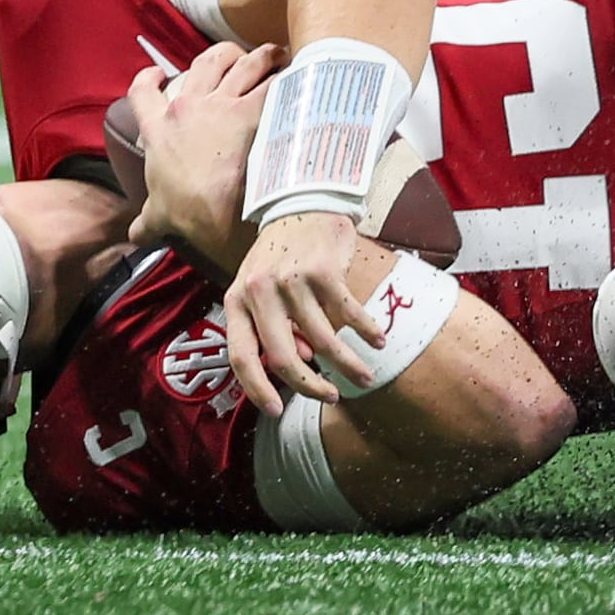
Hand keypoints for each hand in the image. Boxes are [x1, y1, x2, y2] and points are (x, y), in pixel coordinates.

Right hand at [125, 39, 279, 272]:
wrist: (216, 212)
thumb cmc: (185, 211)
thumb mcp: (157, 215)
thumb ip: (146, 219)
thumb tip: (135, 234)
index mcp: (159, 129)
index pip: (142, 94)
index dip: (148, 79)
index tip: (158, 73)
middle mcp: (188, 107)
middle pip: (204, 63)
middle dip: (222, 54)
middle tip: (236, 57)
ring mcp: (221, 105)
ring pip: (243, 64)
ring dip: (262, 56)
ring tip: (276, 54)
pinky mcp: (253, 110)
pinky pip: (273, 82)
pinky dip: (288, 75)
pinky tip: (300, 75)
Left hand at [217, 207, 388, 419]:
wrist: (304, 203)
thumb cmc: (282, 256)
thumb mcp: (263, 291)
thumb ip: (273, 327)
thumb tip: (301, 361)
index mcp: (236, 300)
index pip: (241, 356)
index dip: (257, 389)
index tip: (277, 410)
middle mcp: (258, 291)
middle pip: (282, 356)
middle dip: (309, 386)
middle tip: (330, 397)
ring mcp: (291, 280)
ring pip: (321, 339)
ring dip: (348, 363)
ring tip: (364, 375)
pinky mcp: (323, 269)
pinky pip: (348, 313)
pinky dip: (366, 331)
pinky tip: (377, 341)